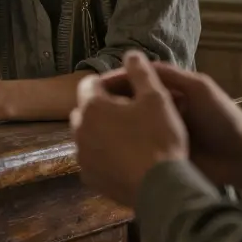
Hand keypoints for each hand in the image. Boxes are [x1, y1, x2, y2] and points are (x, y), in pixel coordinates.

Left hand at [71, 52, 187, 206]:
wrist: (162, 188)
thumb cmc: (159, 137)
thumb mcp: (157, 97)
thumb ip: (140, 72)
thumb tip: (131, 53)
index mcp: (91, 107)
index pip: (90, 83)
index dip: (111, 82)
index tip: (131, 89)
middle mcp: (79, 130)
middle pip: (87, 109)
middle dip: (105, 107)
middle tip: (132, 112)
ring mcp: (82, 156)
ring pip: (89, 135)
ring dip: (104, 131)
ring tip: (131, 135)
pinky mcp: (89, 178)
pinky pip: (94, 158)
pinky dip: (105, 154)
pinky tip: (127, 157)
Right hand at [97, 62, 241, 190]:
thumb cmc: (222, 118)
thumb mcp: (198, 88)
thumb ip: (169, 76)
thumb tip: (135, 63)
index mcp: (168, 92)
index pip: (134, 82)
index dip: (114, 82)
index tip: (93, 88)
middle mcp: (160, 111)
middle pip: (128, 104)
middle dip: (109, 106)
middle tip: (87, 113)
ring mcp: (159, 134)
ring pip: (129, 127)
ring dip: (113, 128)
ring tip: (92, 131)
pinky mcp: (160, 154)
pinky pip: (136, 148)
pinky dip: (122, 147)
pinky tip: (107, 149)